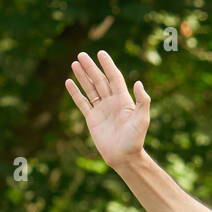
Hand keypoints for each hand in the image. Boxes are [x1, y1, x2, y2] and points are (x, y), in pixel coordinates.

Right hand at [65, 50, 151, 168]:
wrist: (125, 158)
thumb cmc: (136, 140)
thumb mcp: (142, 119)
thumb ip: (142, 101)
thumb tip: (138, 82)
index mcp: (124, 100)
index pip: (114, 78)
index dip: (108, 65)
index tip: (101, 53)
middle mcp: (112, 103)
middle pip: (100, 81)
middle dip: (91, 68)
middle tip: (81, 55)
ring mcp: (101, 110)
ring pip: (90, 89)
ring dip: (82, 77)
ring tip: (75, 63)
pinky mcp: (92, 119)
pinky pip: (82, 103)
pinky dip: (75, 93)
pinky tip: (68, 82)